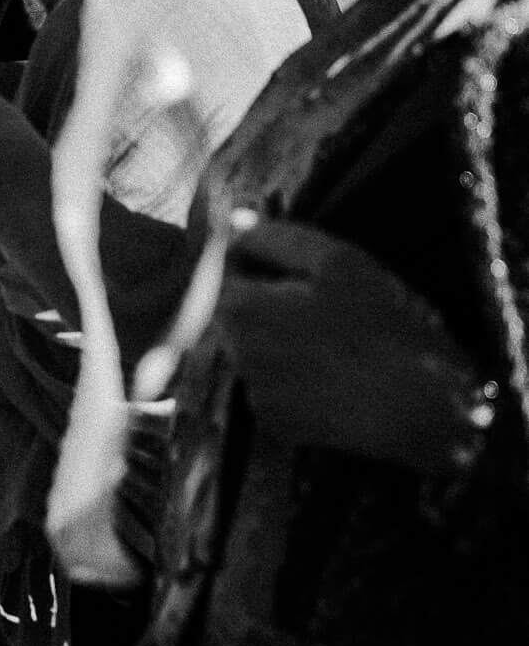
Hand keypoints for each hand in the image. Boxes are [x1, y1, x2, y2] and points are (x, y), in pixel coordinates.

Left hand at [213, 219, 490, 474]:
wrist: (425, 409)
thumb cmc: (385, 326)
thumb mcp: (338, 262)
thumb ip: (277, 238)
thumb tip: (237, 221)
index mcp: (241, 311)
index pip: (221, 272)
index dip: (256, 260)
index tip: (297, 265)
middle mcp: (235, 356)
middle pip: (238, 313)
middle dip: (269, 300)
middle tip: (328, 302)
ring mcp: (254, 394)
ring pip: (257, 349)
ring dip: (284, 337)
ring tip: (340, 338)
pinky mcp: (277, 424)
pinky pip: (276, 387)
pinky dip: (298, 375)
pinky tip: (338, 372)